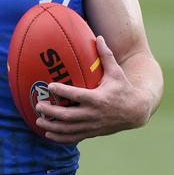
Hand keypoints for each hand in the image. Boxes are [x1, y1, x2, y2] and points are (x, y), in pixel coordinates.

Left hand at [35, 36, 151, 143]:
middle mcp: (94, 114)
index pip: (77, 96)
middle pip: (69, 116)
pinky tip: (48, 134)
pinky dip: (61, 138)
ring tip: (38, 121)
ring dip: (52, 127)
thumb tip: (98, 37)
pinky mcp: (92, 133)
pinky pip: (74, 137)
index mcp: (98, 98)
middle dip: (52, 112)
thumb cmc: (123, 88)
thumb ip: (106, 55)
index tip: (50, 86)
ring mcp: (92, 125)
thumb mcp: (116, 72)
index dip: (63, 92)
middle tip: (38, 105)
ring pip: (69, 129)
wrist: (136, 112)